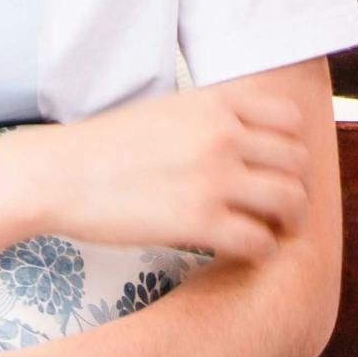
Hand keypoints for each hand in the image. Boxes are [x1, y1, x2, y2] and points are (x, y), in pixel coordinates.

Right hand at [53, 82, 313, 262]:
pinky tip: (245, 253)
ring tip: (274, 232)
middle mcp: (224, 136)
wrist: (60, 173)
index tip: (281, 170)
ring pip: (289, 203)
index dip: (293, 150)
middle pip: (297, 163)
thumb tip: (251, 136)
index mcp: (217, 104)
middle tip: (284, 209)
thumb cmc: (109, 145)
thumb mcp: (170, 110)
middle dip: (297, 189)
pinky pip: (259, 242)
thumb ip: (214, 117)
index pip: (291, 122)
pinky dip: (261, 252)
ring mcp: (214, 179)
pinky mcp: (199, 222)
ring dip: (289, 222)